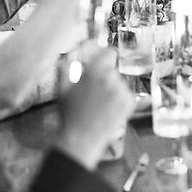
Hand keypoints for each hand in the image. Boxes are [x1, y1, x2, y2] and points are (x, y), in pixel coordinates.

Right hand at [56, 47, 135, 168]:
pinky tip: (107, 110)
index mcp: (94, 72)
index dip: (104, 56)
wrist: (81, 138)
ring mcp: (121, 91)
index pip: (109, 53)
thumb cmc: (70, 115)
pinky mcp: (129, 103)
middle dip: (104, 77)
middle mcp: (111, 79)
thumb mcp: (62, 89)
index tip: (101, 60)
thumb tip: (66, 57)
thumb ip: (64, 68)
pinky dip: (119, 101)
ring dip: (111, 90)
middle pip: (112, 70)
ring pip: (119, 84)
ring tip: (99, 104)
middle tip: (93, 91)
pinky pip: (126, 95)